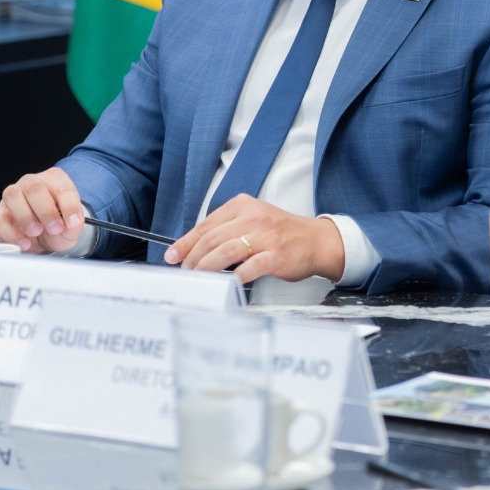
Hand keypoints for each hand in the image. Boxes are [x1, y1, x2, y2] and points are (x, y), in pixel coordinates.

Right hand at [0, 167, 85, 252]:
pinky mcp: (0, 213)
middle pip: (33, 186)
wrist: (47, 235)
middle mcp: (32, 182)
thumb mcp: (72, 226)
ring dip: (25, 217)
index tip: (73, 223)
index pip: (62, 187)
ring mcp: (13, 196)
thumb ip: (75, 224)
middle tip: (54, 229)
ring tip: (36, 233)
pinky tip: (25, 244)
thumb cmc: (59, 224)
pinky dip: (11, 234)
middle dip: (45, 211)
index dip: (69, 206)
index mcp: (55, 179)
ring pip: (11, 196)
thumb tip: (74, 223)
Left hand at [164, 194, 344, 283]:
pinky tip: (226, 283)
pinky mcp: (275, 255)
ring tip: (198, 277)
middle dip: (192, 257)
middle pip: (212, 238)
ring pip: (225, 251)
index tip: (173, 255)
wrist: (317, 241)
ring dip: (206, 267)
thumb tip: (196, 248)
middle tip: (185, 271)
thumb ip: (228, 229)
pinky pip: (248, 267)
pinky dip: (233, 277)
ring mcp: (265, 236)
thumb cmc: (282, 234)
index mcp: (243, 205)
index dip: (186, 242)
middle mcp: (253, 217)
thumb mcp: (253, 220)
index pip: (207, 224)